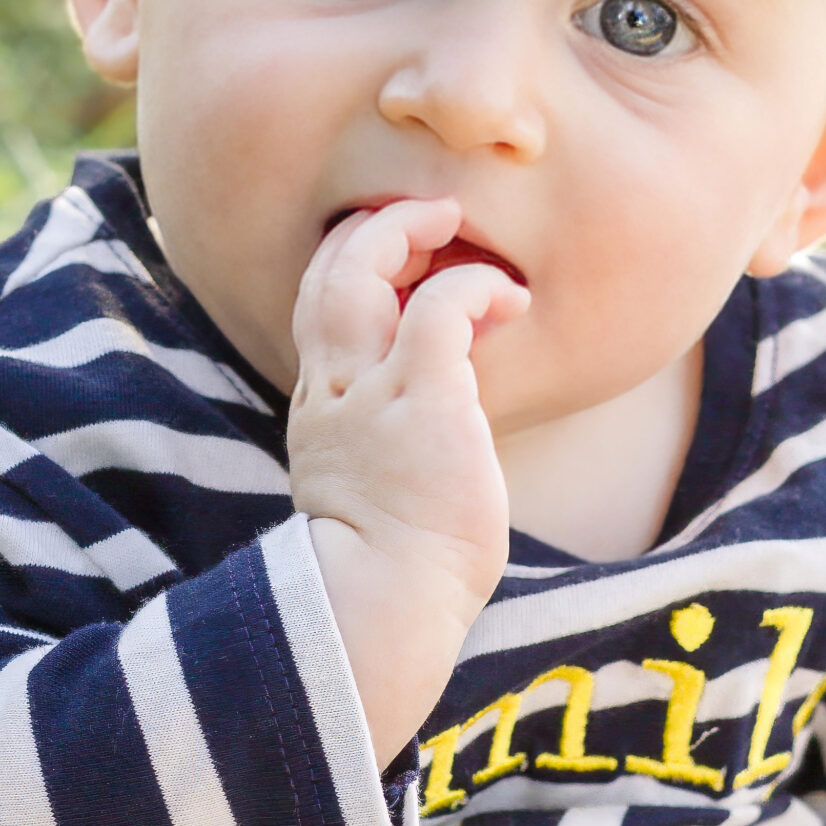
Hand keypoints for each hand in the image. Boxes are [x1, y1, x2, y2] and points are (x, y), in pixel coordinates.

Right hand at [289, 198, 528, 769]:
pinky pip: (441, 307)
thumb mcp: (378, 498)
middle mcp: (334, 391)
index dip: (350, 266)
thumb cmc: (397, 573)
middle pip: (324, 276)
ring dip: (405, 229)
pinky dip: (473, 285)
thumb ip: (392, 455)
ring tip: (456, 222)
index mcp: (323, 413)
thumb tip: (438, 452)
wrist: (382, 608)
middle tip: (427, 217)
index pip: (317, 313)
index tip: (400, 257)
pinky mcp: (425, 396)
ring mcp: (372, 391)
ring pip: (359, 269)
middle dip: (368, 230)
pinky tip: (507, 299)